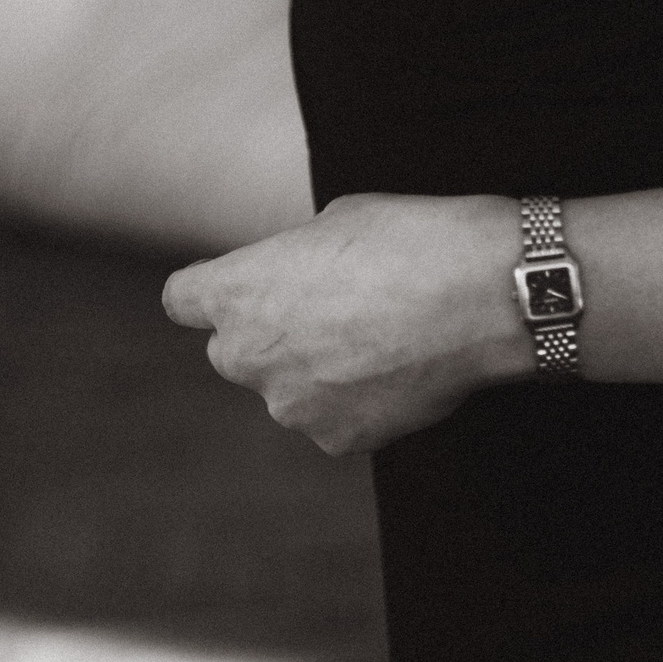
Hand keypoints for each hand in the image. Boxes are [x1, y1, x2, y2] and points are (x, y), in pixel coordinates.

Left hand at [161, 191, 532, 454]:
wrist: (480, 295)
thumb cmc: (411, 239)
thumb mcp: (338, 221)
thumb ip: (297, 261)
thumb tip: (301, 283)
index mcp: (238, 291)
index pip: (182, 300)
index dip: (213, 290)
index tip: (246, 286)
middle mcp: (247, 356)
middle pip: (234, 350)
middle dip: (270, 335)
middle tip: (332, 310)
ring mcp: (291, 406)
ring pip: (289, 389)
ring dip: (318, 371)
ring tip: (382, 339)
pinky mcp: (336, 440)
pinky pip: (335, 419)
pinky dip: (360, 402)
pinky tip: (401, 370)